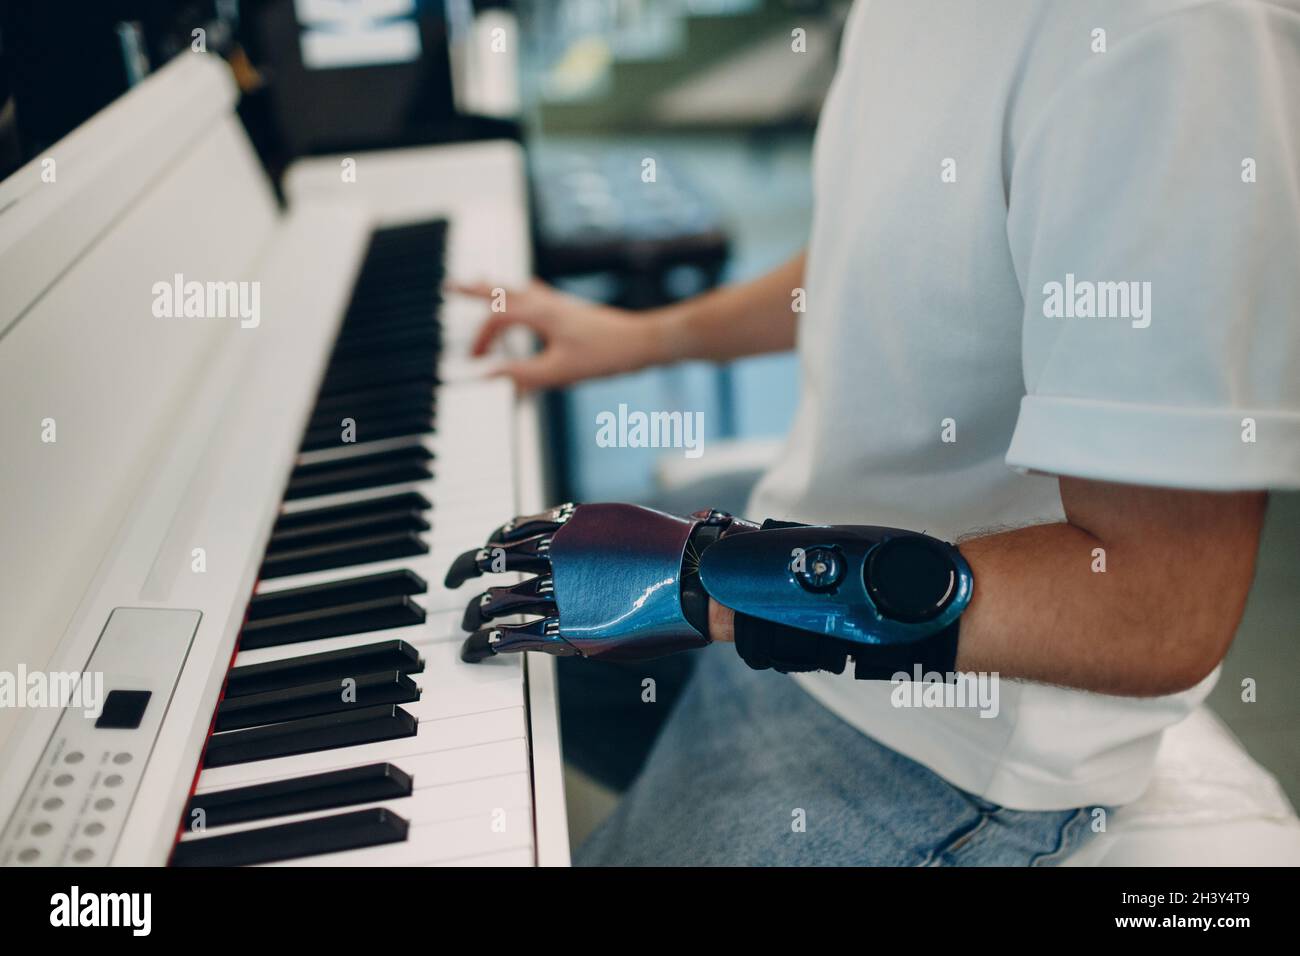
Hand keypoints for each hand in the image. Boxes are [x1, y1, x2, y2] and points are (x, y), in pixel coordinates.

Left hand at [444, 503, 746, 662]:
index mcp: (566, 526)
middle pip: (491, 566)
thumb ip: (575, 523)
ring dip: (476, 615)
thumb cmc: (664, 549)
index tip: (474, 558)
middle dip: (462, 576)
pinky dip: (493, 642)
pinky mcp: (575, 633)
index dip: (483, 547)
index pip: (504, 535)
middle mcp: (559, 558)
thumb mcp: (614, 519)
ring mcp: (565, 597)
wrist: (698, 581)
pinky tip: (482, 647)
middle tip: (452, 584)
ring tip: (468, 625)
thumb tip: (545, 526)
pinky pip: (518, 638)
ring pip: (497, 604)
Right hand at [449, 279, 667, 390]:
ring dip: (497, 290)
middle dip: (474, 290)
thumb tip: (489, 377)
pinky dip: (524, 294)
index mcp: (541, 314)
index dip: (481, 339)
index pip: (497, 319)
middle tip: (450, 286)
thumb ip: (523, 375)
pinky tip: (529, 293)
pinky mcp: (571, 311)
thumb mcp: (561, 371)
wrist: (644, 341)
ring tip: (480, 283)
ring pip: (520, 290)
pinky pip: (539, 295)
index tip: (476, 361)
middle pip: (503, 291)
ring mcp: (560, 304)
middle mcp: (547, 303)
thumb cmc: (607, 355)